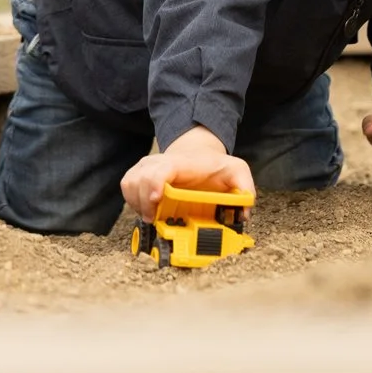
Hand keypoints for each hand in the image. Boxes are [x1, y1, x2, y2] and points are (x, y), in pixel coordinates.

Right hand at [121, 126, 252, 222]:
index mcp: (181, 163)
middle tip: (155, 219)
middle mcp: (159, 162)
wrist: (197, 152)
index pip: (160, 169)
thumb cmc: (214, 166)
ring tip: (152, 216)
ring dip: (137, 203)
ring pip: (130, 183)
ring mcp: (146, 167)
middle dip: (143, 202)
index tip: (155, 201)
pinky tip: (146, 209)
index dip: (153, 185)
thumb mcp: (236, 171)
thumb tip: (243, 215)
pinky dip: (132, 200)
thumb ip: (245, 188)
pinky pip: (126, 187)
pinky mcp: (139, 175)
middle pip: (140, 178)